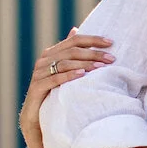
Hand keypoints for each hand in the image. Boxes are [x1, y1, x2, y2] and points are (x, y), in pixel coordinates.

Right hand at [19, 29, 113, 147]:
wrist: (35, 117)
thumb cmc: (53, 94)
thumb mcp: (64, 73)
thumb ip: (69, 54)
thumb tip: (76, 29)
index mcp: (52, 53)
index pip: (74, 40)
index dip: (93, 39)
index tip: (111, 42)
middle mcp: (44, 60)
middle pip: (72, 51)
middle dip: (93, 53)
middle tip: (111, 58)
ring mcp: (39, 73)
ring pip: (64, 63)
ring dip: (84, 64)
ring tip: (100, 67)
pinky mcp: (36, 87)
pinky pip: (54, 79)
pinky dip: (69, 76)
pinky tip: (82, 75)